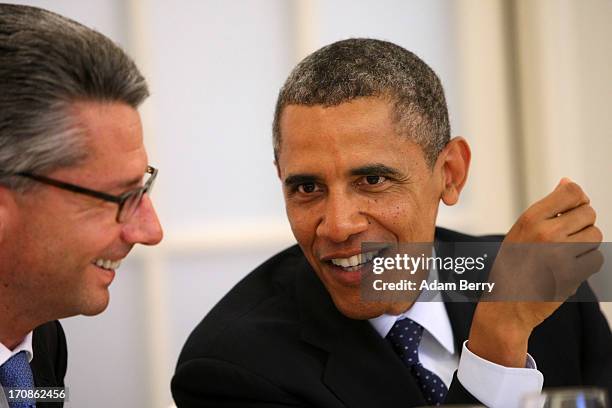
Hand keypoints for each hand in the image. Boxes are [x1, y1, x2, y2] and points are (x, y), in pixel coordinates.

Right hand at [467, 178, 602, 366]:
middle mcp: (546, 233)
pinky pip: (596, 259)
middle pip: (588, 213)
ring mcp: (561, 254)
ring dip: (586, 244)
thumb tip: (567, 182)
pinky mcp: (573, 275)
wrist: (506, 306)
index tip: (573, 209)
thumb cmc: (512, 267)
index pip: (572, 192)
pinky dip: (588, 264)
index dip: (579, 198)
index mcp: (530, 219)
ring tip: (566, 254)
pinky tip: (569, 269)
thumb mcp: (520, 232)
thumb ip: (546, 210)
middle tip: (566, 238)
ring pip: (595, 235)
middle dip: (582, 224)